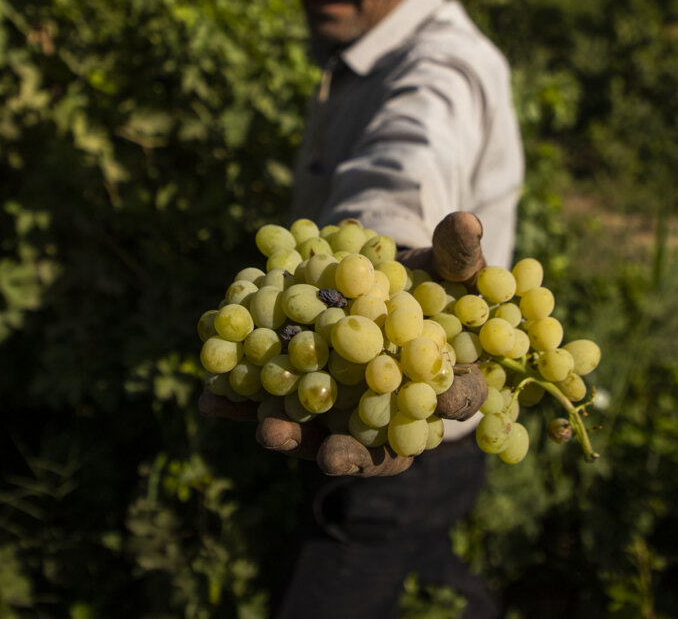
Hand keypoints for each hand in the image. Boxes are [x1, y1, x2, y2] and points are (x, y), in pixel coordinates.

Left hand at [200, 211, 488, 476]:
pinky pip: (268, 403)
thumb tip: (467, 220)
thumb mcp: (447, 263)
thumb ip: (458, 252)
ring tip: (265, 431)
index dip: (451, 402)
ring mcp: (339, 408)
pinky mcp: (296, 394)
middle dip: (352, 452)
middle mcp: (388, 408)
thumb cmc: (427, 279)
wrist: (374, 275)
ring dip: (290, 434)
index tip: (442, 405)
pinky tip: (211, 397)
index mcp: (442, 381)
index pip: (454, 399)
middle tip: (330, 457)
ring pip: (316, 432)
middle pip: (376, 442)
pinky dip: (241, 402)